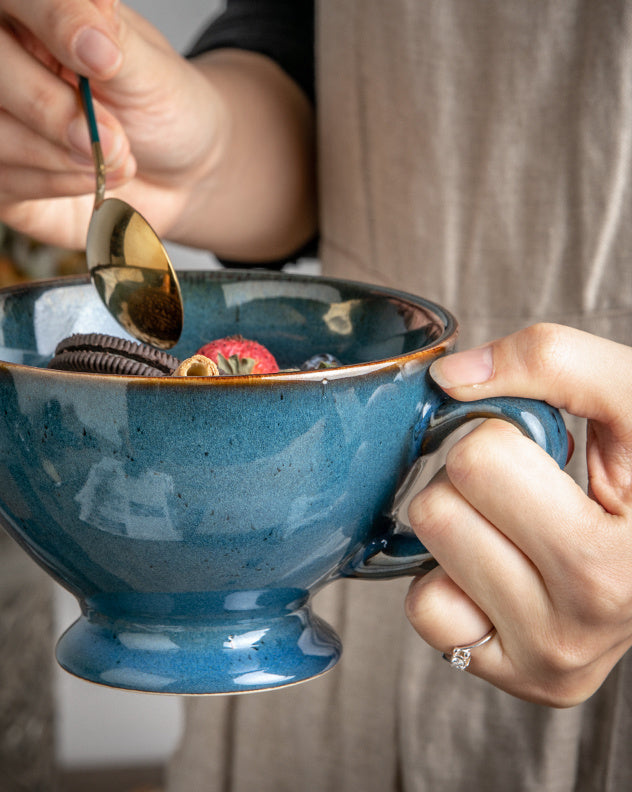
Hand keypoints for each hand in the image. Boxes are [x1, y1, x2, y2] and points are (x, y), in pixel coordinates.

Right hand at [0, 0, 226, 247]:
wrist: (179, 175)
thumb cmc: (159, 110)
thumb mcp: (148, 71)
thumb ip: (113, 36)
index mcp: (30, 12)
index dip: (56, 20)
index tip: (106, 59)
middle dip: (48, 104)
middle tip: (111, 135)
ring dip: (47, 150)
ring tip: (111, 158)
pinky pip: (0, 178)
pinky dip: (57, 182)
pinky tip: (94, 179)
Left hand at [404, 323, 631, 705]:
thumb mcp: (631, 400)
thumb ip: (553, 361)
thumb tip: (452, 379)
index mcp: (619, 555)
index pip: (479, 460)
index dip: (496, 436)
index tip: (540, 453)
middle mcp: (590, 619)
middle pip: (438, 510)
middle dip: (471, 482)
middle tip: (523, 489)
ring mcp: (551, 658)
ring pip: (429, 558)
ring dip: (460, 527)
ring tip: (518, 528)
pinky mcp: (516, 677)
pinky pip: (426, 610)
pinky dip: (450, 582)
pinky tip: (500, 572)